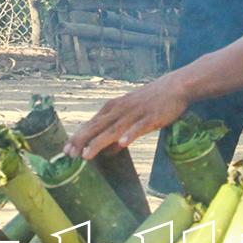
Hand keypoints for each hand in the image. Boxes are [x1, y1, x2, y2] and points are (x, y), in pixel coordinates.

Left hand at [65, 77, 188, 159]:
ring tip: (87, 155)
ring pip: (114, 129)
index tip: (65, 150)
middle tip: (68, 155)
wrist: (176, 86)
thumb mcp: (130, 114)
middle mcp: (121, 109)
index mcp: (114, 107)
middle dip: (81, 141)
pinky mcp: (151, 117)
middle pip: (97, 126)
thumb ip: (117, 131)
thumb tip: (107, 151)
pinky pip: (139, 128)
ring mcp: (135, 113)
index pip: (92, 123)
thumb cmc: (152, 101)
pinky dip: (130, 135)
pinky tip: (122, 144)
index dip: (78, 137)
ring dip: (99, 142)